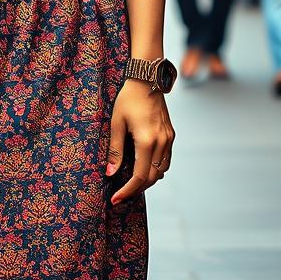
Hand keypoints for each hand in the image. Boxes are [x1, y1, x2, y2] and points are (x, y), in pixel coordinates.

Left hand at [107, 80, 174, 205]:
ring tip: (130, 183)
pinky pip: (166, 160)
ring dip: (147, 180)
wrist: (147, 80)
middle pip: (152, 178)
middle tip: (120, 194)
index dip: (127, 191)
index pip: (139, 176)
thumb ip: (115, 150)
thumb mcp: (117, 123)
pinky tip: (144, 167)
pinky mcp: (171, 135)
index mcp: (146, 141)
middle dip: (136, 189)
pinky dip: (156, 169)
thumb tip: (110, 173)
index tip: (115, 199)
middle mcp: (161, 143)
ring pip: (162, 171)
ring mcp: (168, 139)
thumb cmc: (128, 99)